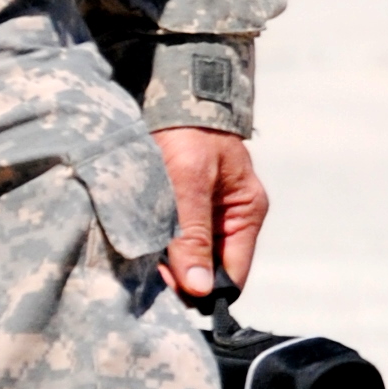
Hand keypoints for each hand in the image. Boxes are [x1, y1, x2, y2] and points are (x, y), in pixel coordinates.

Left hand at [152, 126, 269, 300]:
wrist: (173, 92)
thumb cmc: (188, 133)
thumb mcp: (190, 184)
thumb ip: (193, 235)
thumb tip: (199, 289)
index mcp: (246, 213)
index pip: (233, 275)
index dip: (205, 291)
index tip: (173, 296)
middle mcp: (231, 218)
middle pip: (209, 268)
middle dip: (182, 276)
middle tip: (150, 275)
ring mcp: (209, 213)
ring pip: (189, 255)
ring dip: (168, 260)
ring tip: (143, 257)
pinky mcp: (185, 206)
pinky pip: (175, 238)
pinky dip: (160, 244)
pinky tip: (141, 242)